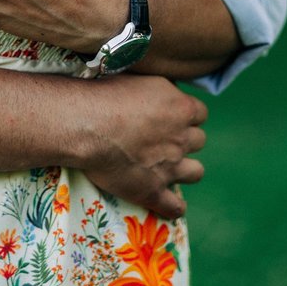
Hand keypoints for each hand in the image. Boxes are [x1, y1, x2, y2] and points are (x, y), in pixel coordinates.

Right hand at [73, 73, 207, 218]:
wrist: (87, 124)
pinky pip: (175, 207)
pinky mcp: (153, 191)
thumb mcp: (140, 78)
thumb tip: (162, 92)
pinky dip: (174, 207)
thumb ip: (159, 89)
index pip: (200, 113)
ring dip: (185, 169)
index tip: (171, 115)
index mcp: (181, 108)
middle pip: (199, 140)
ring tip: (168, 167)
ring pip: (196, 172)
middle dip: (184, 139)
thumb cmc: (106, 95)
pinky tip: (167, 203)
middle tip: (163, 138)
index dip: (185, 115)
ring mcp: (170, 167)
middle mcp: (181, 138)